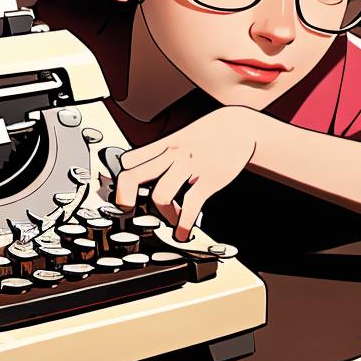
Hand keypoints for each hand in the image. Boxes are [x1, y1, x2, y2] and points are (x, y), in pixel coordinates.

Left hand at [114, 106, 257, 240]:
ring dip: (161, 214)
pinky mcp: (208, 180)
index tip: (120, 194)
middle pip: (133, 177)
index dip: (120, 179)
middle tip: (126, 211)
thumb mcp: (180, 136)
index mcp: (163, 146)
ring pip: (160, 195)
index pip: (129, 161)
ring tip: (169, 219)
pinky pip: (190, 206)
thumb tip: (143, 169)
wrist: (240, 127)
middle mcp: (171, 156)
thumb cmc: (209, 134)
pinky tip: (182, 233)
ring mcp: (189, 168)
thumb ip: (162, 152)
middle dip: (124, 199)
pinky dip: (183, 225)